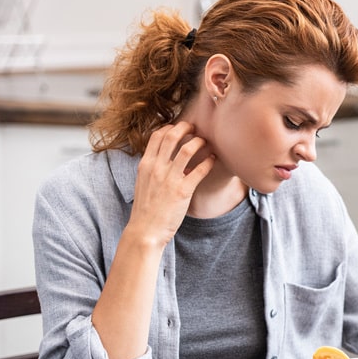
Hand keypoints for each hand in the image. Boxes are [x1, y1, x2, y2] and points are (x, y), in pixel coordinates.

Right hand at [127, 122, 214, 247]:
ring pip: (187, 149)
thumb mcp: (144, 184)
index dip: (170, 127)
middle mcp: (156, 168)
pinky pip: (199, 170)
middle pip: (172, 136)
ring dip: (199, 142)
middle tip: (195, 128)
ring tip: (206, 142)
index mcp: (145, 165)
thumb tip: (172, 162)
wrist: (145, 231)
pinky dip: (209, 162)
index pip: (156, 136)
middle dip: (186, 128)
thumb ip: (154, 170)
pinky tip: (213, 160)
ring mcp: (169, 179)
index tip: (179, 127)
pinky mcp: (183, 191)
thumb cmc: (146, 209)